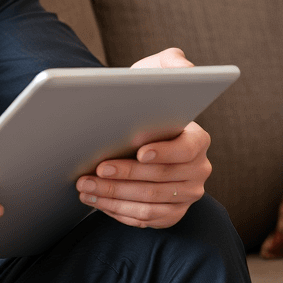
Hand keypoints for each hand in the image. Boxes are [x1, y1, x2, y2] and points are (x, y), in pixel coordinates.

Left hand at [75, 47, 211, 228]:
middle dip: (124, 176)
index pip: (187, 149)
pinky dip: (117, 211)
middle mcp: (198, 171)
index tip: (138, 150)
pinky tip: (94, 200)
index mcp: (198, 140)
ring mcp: (186, 195)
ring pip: (149, 203)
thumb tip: (186, 68)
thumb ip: (172, 63)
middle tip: (93, 170)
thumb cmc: (143, 95)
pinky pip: (145, 219)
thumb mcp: (156, 71)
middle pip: (160, 180)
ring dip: (113, 196)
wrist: (132, 125)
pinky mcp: (170, 213)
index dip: (164, 152)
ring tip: (84, 187)